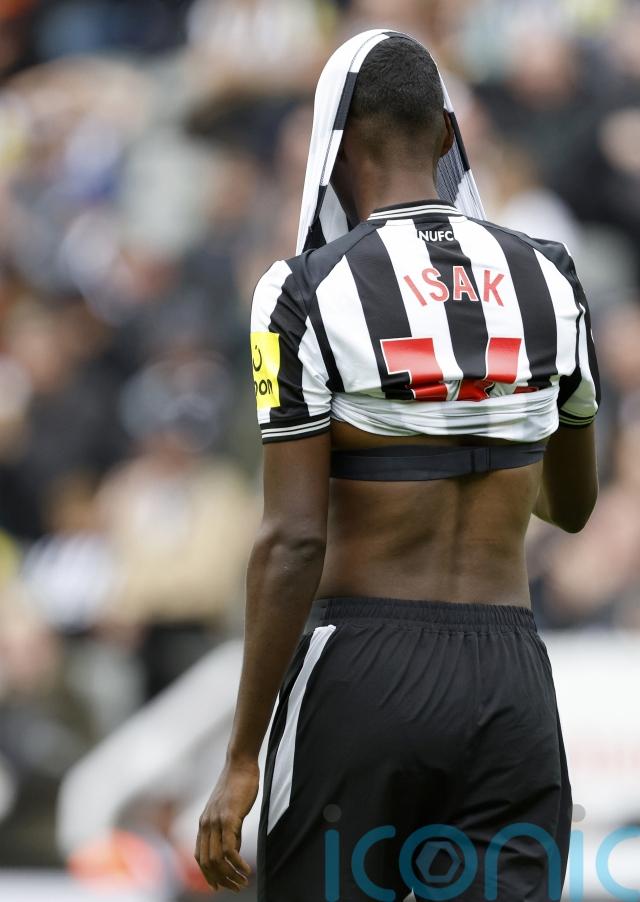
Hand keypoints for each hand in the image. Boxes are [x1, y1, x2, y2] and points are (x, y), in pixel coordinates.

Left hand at [195, 757, 258, 891]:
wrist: (240, 764)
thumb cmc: (238, 785)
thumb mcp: (230, 810)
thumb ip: (228, 830)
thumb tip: (234, 851)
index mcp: (204, 823)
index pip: (200, 857)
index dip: (208, 875)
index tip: (219, 886)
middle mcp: (206, 824)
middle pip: (207, 863)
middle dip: (220, 880)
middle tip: (236, 888)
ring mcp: (215, 822)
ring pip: (217, 860)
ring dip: (230, 876)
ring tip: (242, 882)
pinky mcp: (228, 818)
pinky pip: (230, 850)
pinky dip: (237, 864)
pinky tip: (247, 870)